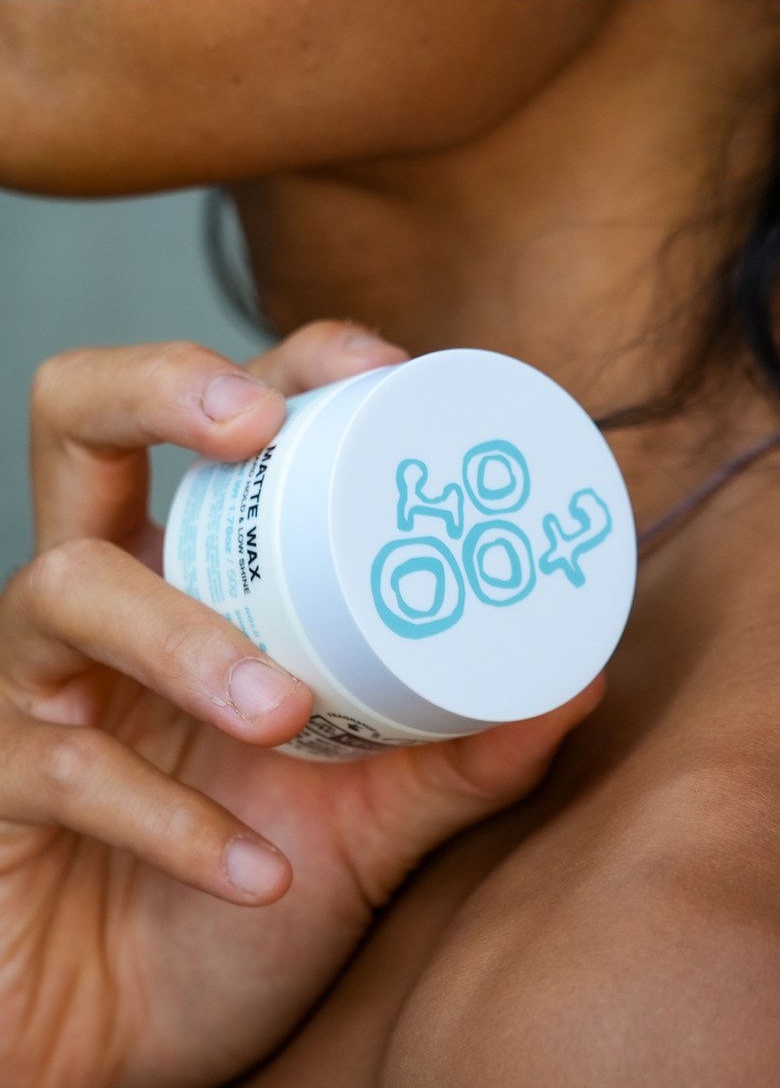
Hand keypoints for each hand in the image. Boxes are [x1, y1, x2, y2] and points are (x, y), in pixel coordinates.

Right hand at [0, 324, 603, 1087]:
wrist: (124, 1047)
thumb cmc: (230, 905)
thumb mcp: (366, 820)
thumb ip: (457, 753)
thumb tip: (581, 677)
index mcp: (188, 575)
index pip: (212, 412)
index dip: (286, 362)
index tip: (386, 369)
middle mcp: (101, 599)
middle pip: (73, 418)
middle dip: (155, 385)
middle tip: (252, 428)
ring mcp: (34, 684)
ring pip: (62, 586)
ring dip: (181, 637)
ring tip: (280, 712)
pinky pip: (63, 769)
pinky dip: (172, 823)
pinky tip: (259, 875)